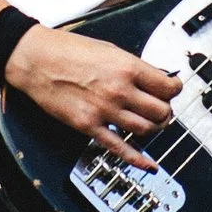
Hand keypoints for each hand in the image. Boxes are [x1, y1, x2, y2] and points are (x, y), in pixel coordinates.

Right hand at [5, 24, 181, 167]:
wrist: (37, 59)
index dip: (174, 90)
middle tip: (162, 109)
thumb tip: (153, 78)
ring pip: (146, 130)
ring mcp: (105, 111)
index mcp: (127, 67)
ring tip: (151, 124)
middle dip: (165, 111)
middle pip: (161, 111)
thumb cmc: (67, 50)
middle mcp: (119, 90)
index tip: (172, 91)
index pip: (168, 87)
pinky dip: (137, 158)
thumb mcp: (109, 49)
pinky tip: (147, 162)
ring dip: (153, 129)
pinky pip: (119, 148)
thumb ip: (132, 67)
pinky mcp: (89, 126)